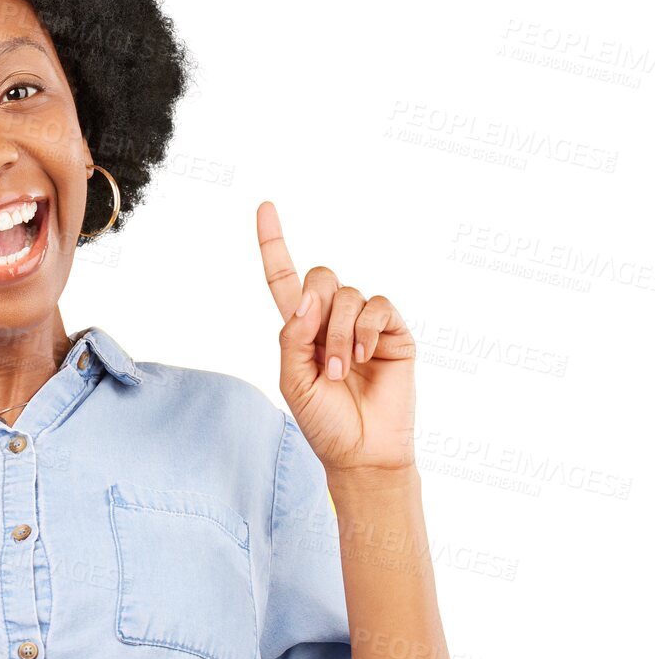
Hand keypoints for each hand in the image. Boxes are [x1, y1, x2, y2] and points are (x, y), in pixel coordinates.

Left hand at [256, 200, 415, 473]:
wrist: (362, 451)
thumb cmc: (324, 420)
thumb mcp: (292, 379)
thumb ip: (292, 337)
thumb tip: (308, 301)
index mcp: (300, 328)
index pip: (284, 277)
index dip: (274, 243)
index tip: (265, 207)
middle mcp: (331, 319)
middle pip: (320, 275)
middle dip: (315, 307)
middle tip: (321, 355)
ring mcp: (364, 324)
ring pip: (347, 295)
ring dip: (339, 334)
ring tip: (343, 370)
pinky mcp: (394, 332)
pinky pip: (378, 306)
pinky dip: (365, 329)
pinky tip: (364, 356)